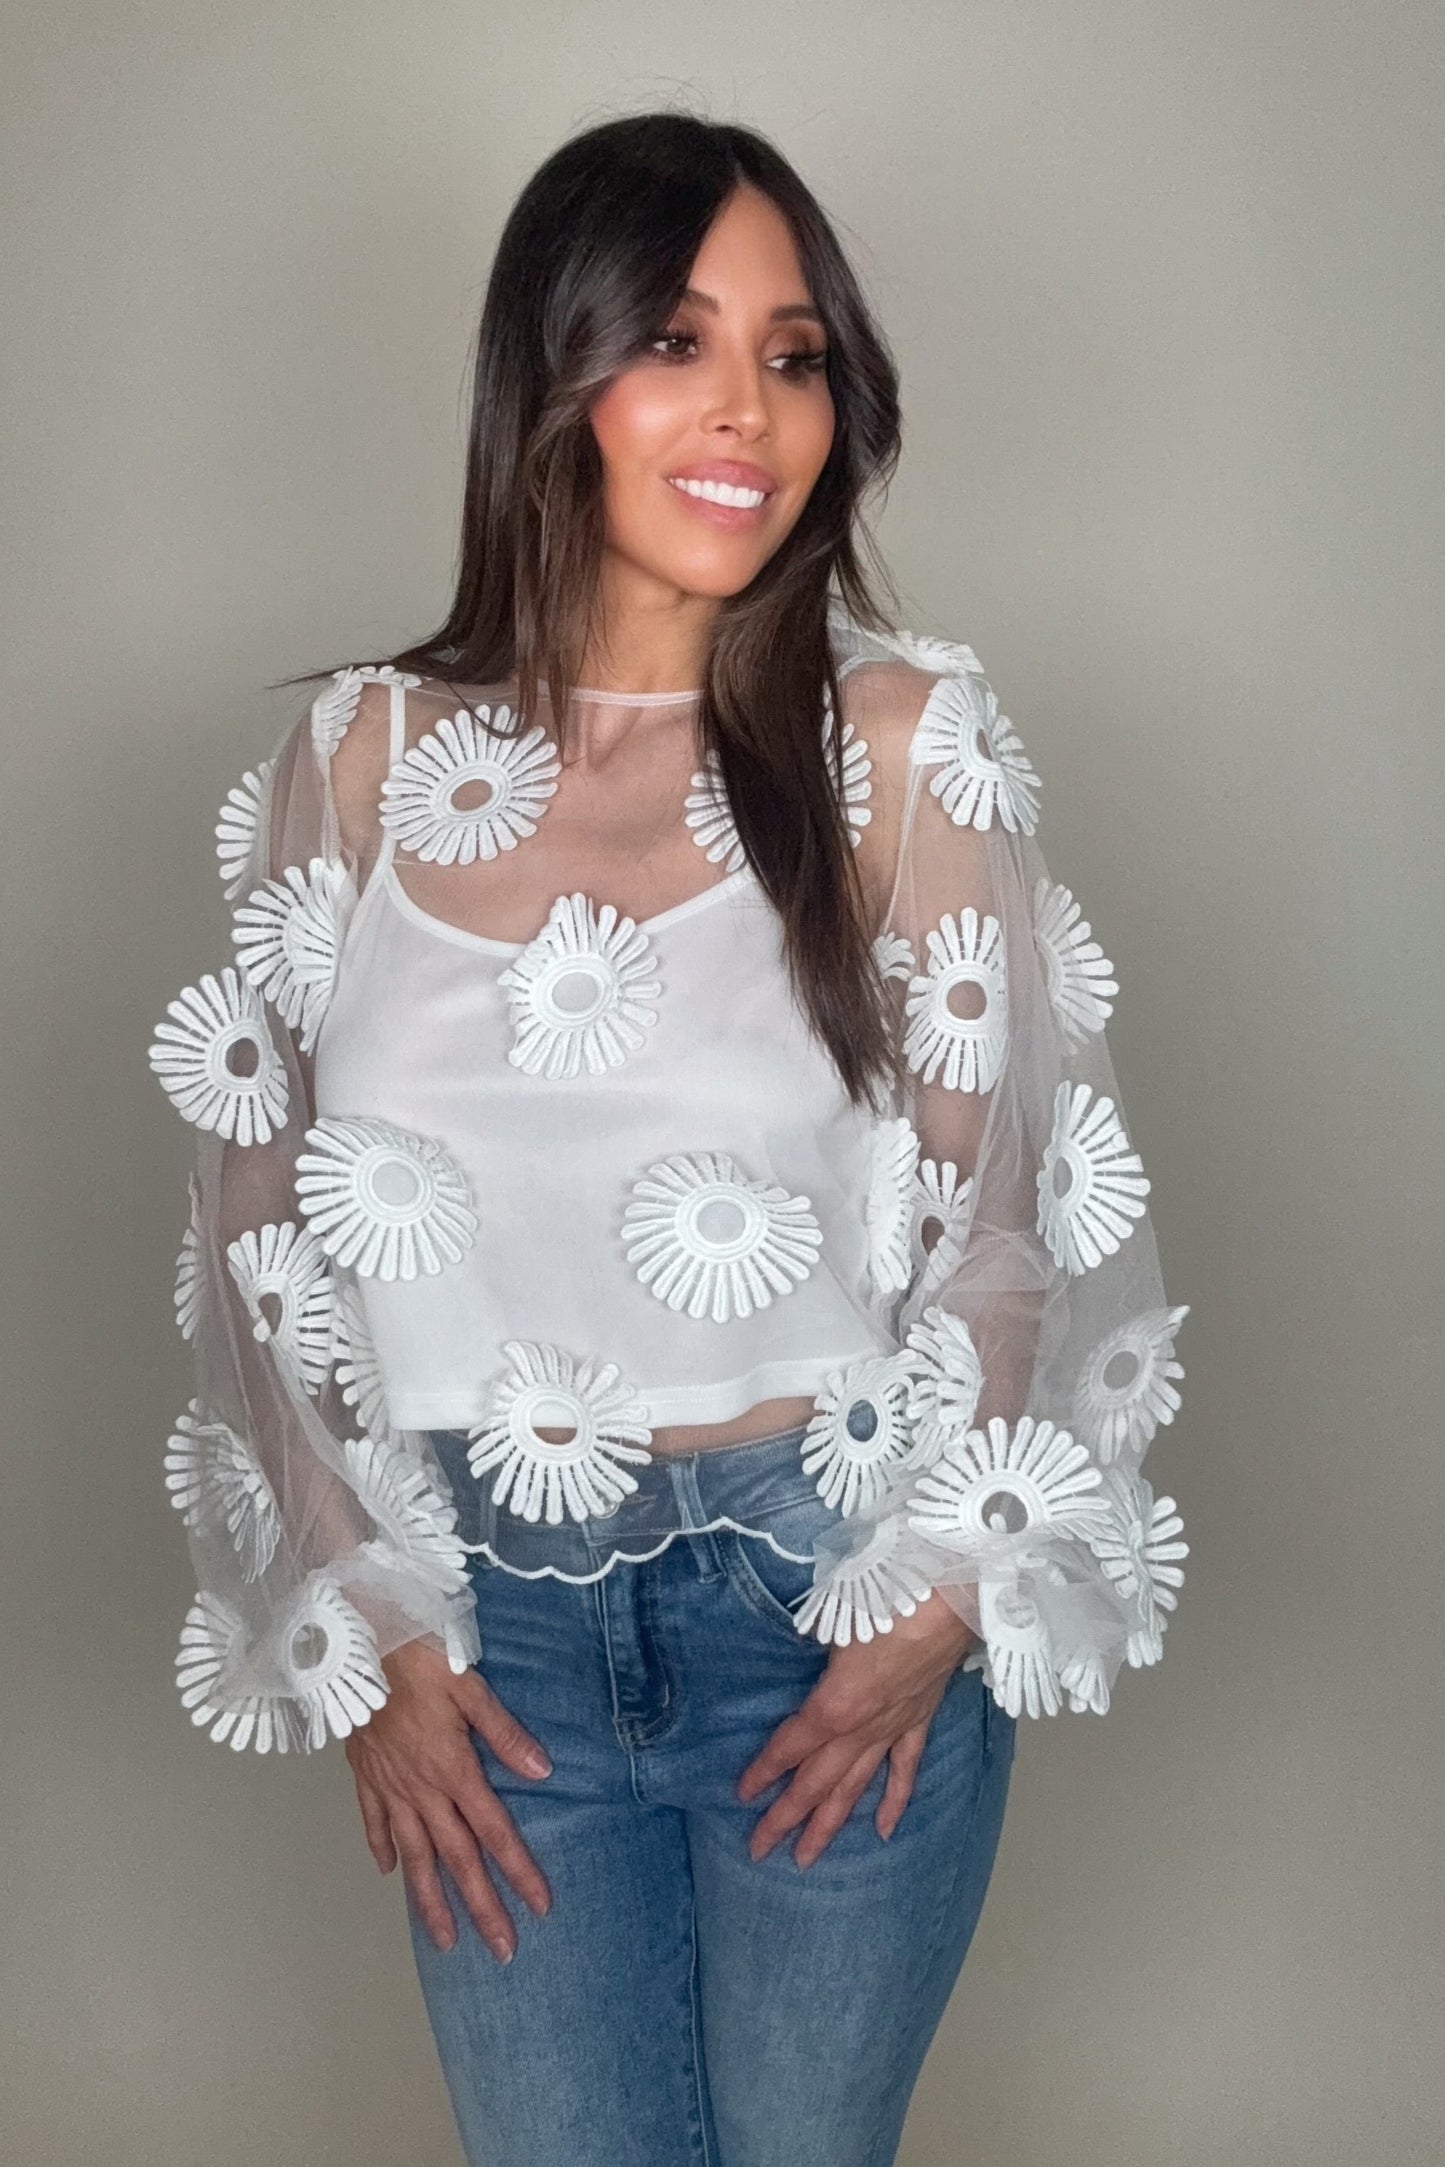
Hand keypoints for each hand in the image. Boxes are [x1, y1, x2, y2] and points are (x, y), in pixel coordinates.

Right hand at [344, 1637, 553, 1961]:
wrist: (355, 1645)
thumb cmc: (417, 1658)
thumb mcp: (470, 1686)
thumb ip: (504, 1733)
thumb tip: (542, 1772)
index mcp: (453, 1769)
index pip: (495, 1831)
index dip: (519, 1870)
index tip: (540, 1906)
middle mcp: (421, 1790)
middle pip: (457, 1859)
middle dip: (483, 1907)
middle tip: (502, 1950)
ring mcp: (389, 1788)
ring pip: (414, 1856)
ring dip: (431, 1901)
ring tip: (446, 1940)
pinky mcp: (365, 1776)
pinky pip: (373, 1822)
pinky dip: (382, 1849)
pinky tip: (389, 1873)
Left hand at [735, 1592, 976, 1867]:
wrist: (949, 1601)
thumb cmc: (888, 1601)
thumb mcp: (832, 1620)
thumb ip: (809, 1640)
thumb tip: (795, 1641)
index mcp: (835, 1705)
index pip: (790, 1745)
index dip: (764, 1770)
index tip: (741, 1794)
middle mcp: (861, 1728)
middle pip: (817, 1781)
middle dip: (786, 1817)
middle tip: (759, 1849)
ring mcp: (892, 1729)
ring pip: (855, 1786)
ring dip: (829, 1823)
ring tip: (806, 1858)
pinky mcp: (919, 1722)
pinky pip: (904, 1770)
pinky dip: (893, 1801)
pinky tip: (883, 1831)